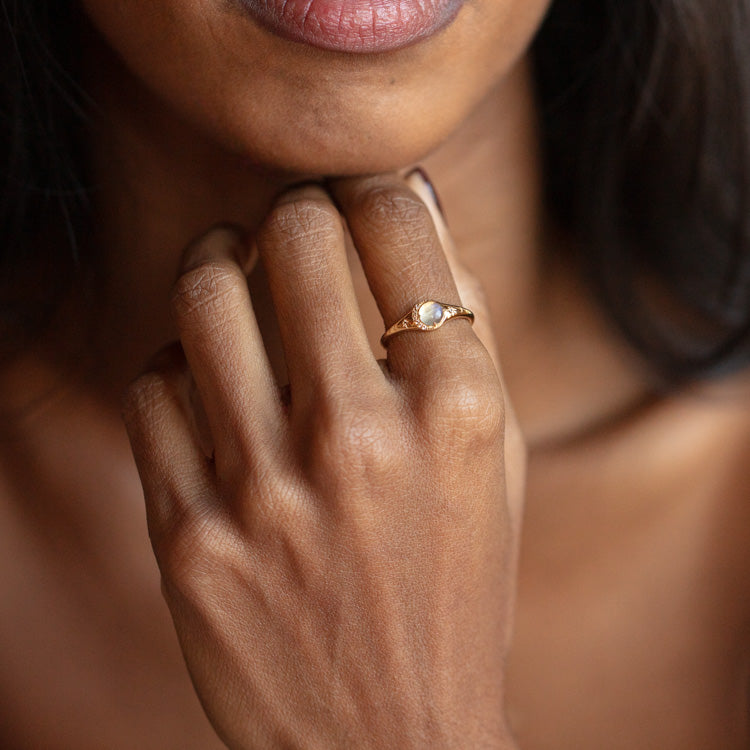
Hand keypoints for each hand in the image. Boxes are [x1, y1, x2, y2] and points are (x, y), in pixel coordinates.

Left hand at [122, 172, 524, 748]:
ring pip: (202, 293)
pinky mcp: (189, 540)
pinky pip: (151, 388)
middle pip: (293, 233)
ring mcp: (265, 492)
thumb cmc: (457, 582)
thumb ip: (462, 321)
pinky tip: (206, 386)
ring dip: (218, 260)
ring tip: (234, 272)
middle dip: (294, 211)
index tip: (362, 200)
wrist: (396, 737)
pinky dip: (176, 366)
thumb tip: (411, 199)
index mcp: (458, 411)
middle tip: (295, 229)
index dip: (374, 187)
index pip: (396, 224)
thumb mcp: (494, 454)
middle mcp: (361, 440)